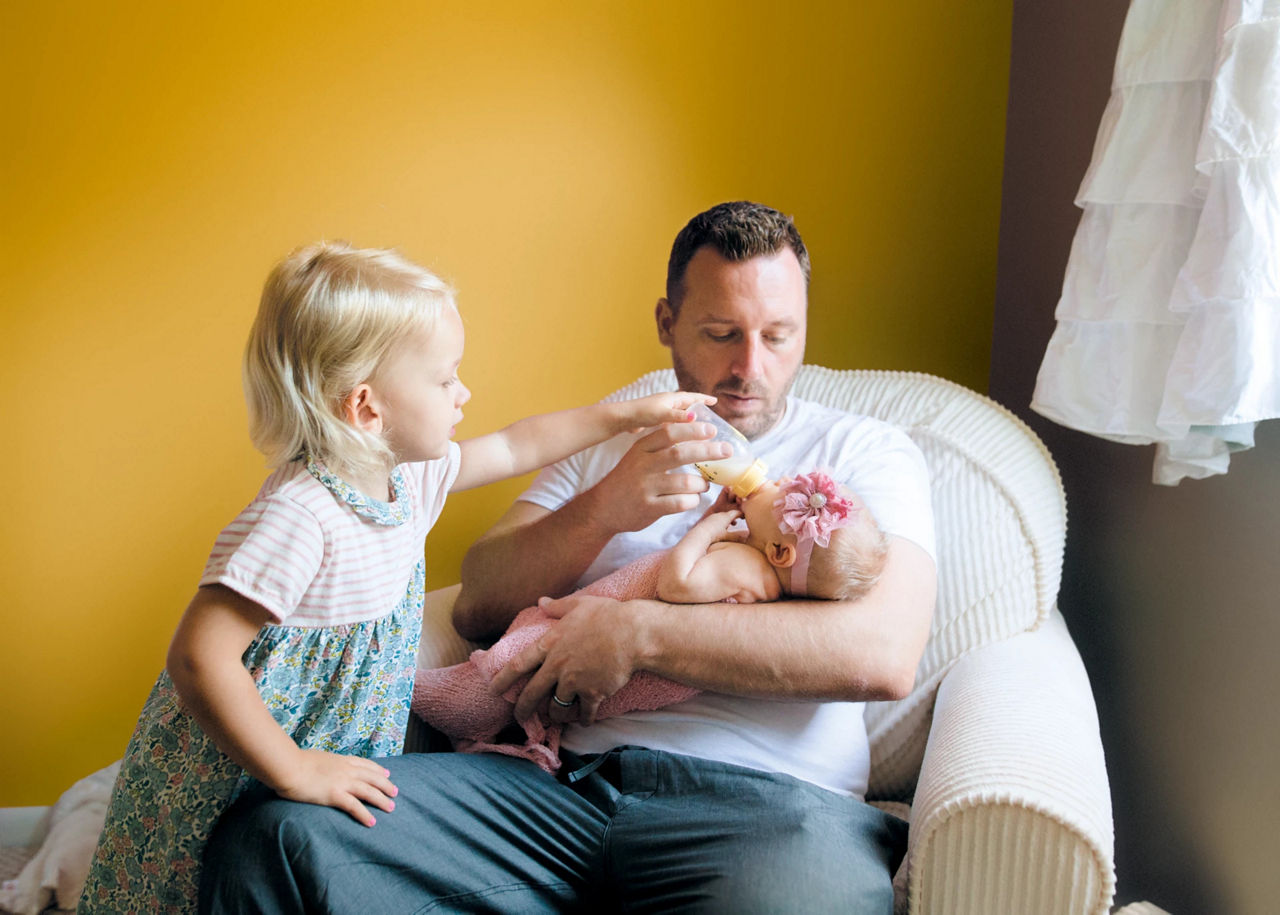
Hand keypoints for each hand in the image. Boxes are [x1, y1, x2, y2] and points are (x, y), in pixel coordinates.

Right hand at [274, 749, 397, 826]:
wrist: (288, 766)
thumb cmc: (295, 762)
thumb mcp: (316, 758)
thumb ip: (325, 763)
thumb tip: (323, 765)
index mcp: (341, 760)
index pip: (365, 764)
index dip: (377, 770)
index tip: (386, 774)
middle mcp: (346, 769)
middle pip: (372, 777)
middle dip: (385, 785)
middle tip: (395, 792)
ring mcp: (342, 782)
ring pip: (369, 791)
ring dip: (381, 800)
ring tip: (391, 808)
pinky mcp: (335, 795)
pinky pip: (355, 806)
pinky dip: (365, 814)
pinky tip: (372, 822)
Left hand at [489, 593, 640, 726]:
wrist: (633, 633)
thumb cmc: (607, 615)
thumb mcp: (579, 604)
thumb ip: (558, 606)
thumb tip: (541, 601)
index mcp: (551, 644)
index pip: (519, 664)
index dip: (503, 678)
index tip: (493, 688)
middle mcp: (558, 666)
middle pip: (532, 693)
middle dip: (522, 709)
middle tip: (518, 718)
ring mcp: (574, 682)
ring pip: (557, 707)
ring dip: (555, 715)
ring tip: (557, 718)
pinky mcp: (592, 694)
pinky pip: (583, 713)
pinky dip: (583, 719)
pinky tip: (584, 720)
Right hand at [586, 422, 731, 534]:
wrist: (603, 507)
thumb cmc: (629, 479)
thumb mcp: (638, 456)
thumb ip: (661, 446)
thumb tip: (698, 433)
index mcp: (641, 448)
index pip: (669, 433)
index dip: (692, 430)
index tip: (712, 429)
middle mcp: (642, 466)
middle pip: (679, 454)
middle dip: (707, 451)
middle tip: (726, 450)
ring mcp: (645, 488)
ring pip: (684, 482)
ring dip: (701, 483)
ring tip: (705, 484)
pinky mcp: (649, 508)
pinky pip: (680, 503)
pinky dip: (692, 501)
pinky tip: (693, 499)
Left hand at [619, 391, 716, 432]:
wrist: (623, 417)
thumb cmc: (642, 413)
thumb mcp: (662, 415)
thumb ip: (678, 417)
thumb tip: (695, 418)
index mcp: (671, 398)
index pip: (692, 397)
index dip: (704, 399)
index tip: (715, 401)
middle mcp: (667, 402)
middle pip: (687, 403)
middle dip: (698, 407)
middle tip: (709, 413)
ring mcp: (661, 409)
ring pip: (679, 412)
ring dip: (689, 416)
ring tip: (698, 424)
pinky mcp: (655, 418)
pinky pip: (672, 420)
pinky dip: (679, 424)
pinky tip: (679, 433)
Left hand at [698, 508, 748, 543]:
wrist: (699, 534)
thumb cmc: (714, 535)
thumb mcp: (727, 536)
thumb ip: (737, 536)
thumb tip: (746, 538)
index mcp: (726, 517)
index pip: (736, 512)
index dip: (741, 514)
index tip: (745, 516)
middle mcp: (719, 514)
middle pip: (729, 513)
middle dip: (734, 516)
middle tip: (739, 520)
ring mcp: (713, 516)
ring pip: (722, 516)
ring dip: (727, 519)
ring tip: (730, 525)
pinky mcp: (707, 520)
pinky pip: (716, 518)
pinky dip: (720, 521)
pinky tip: (719, 528)